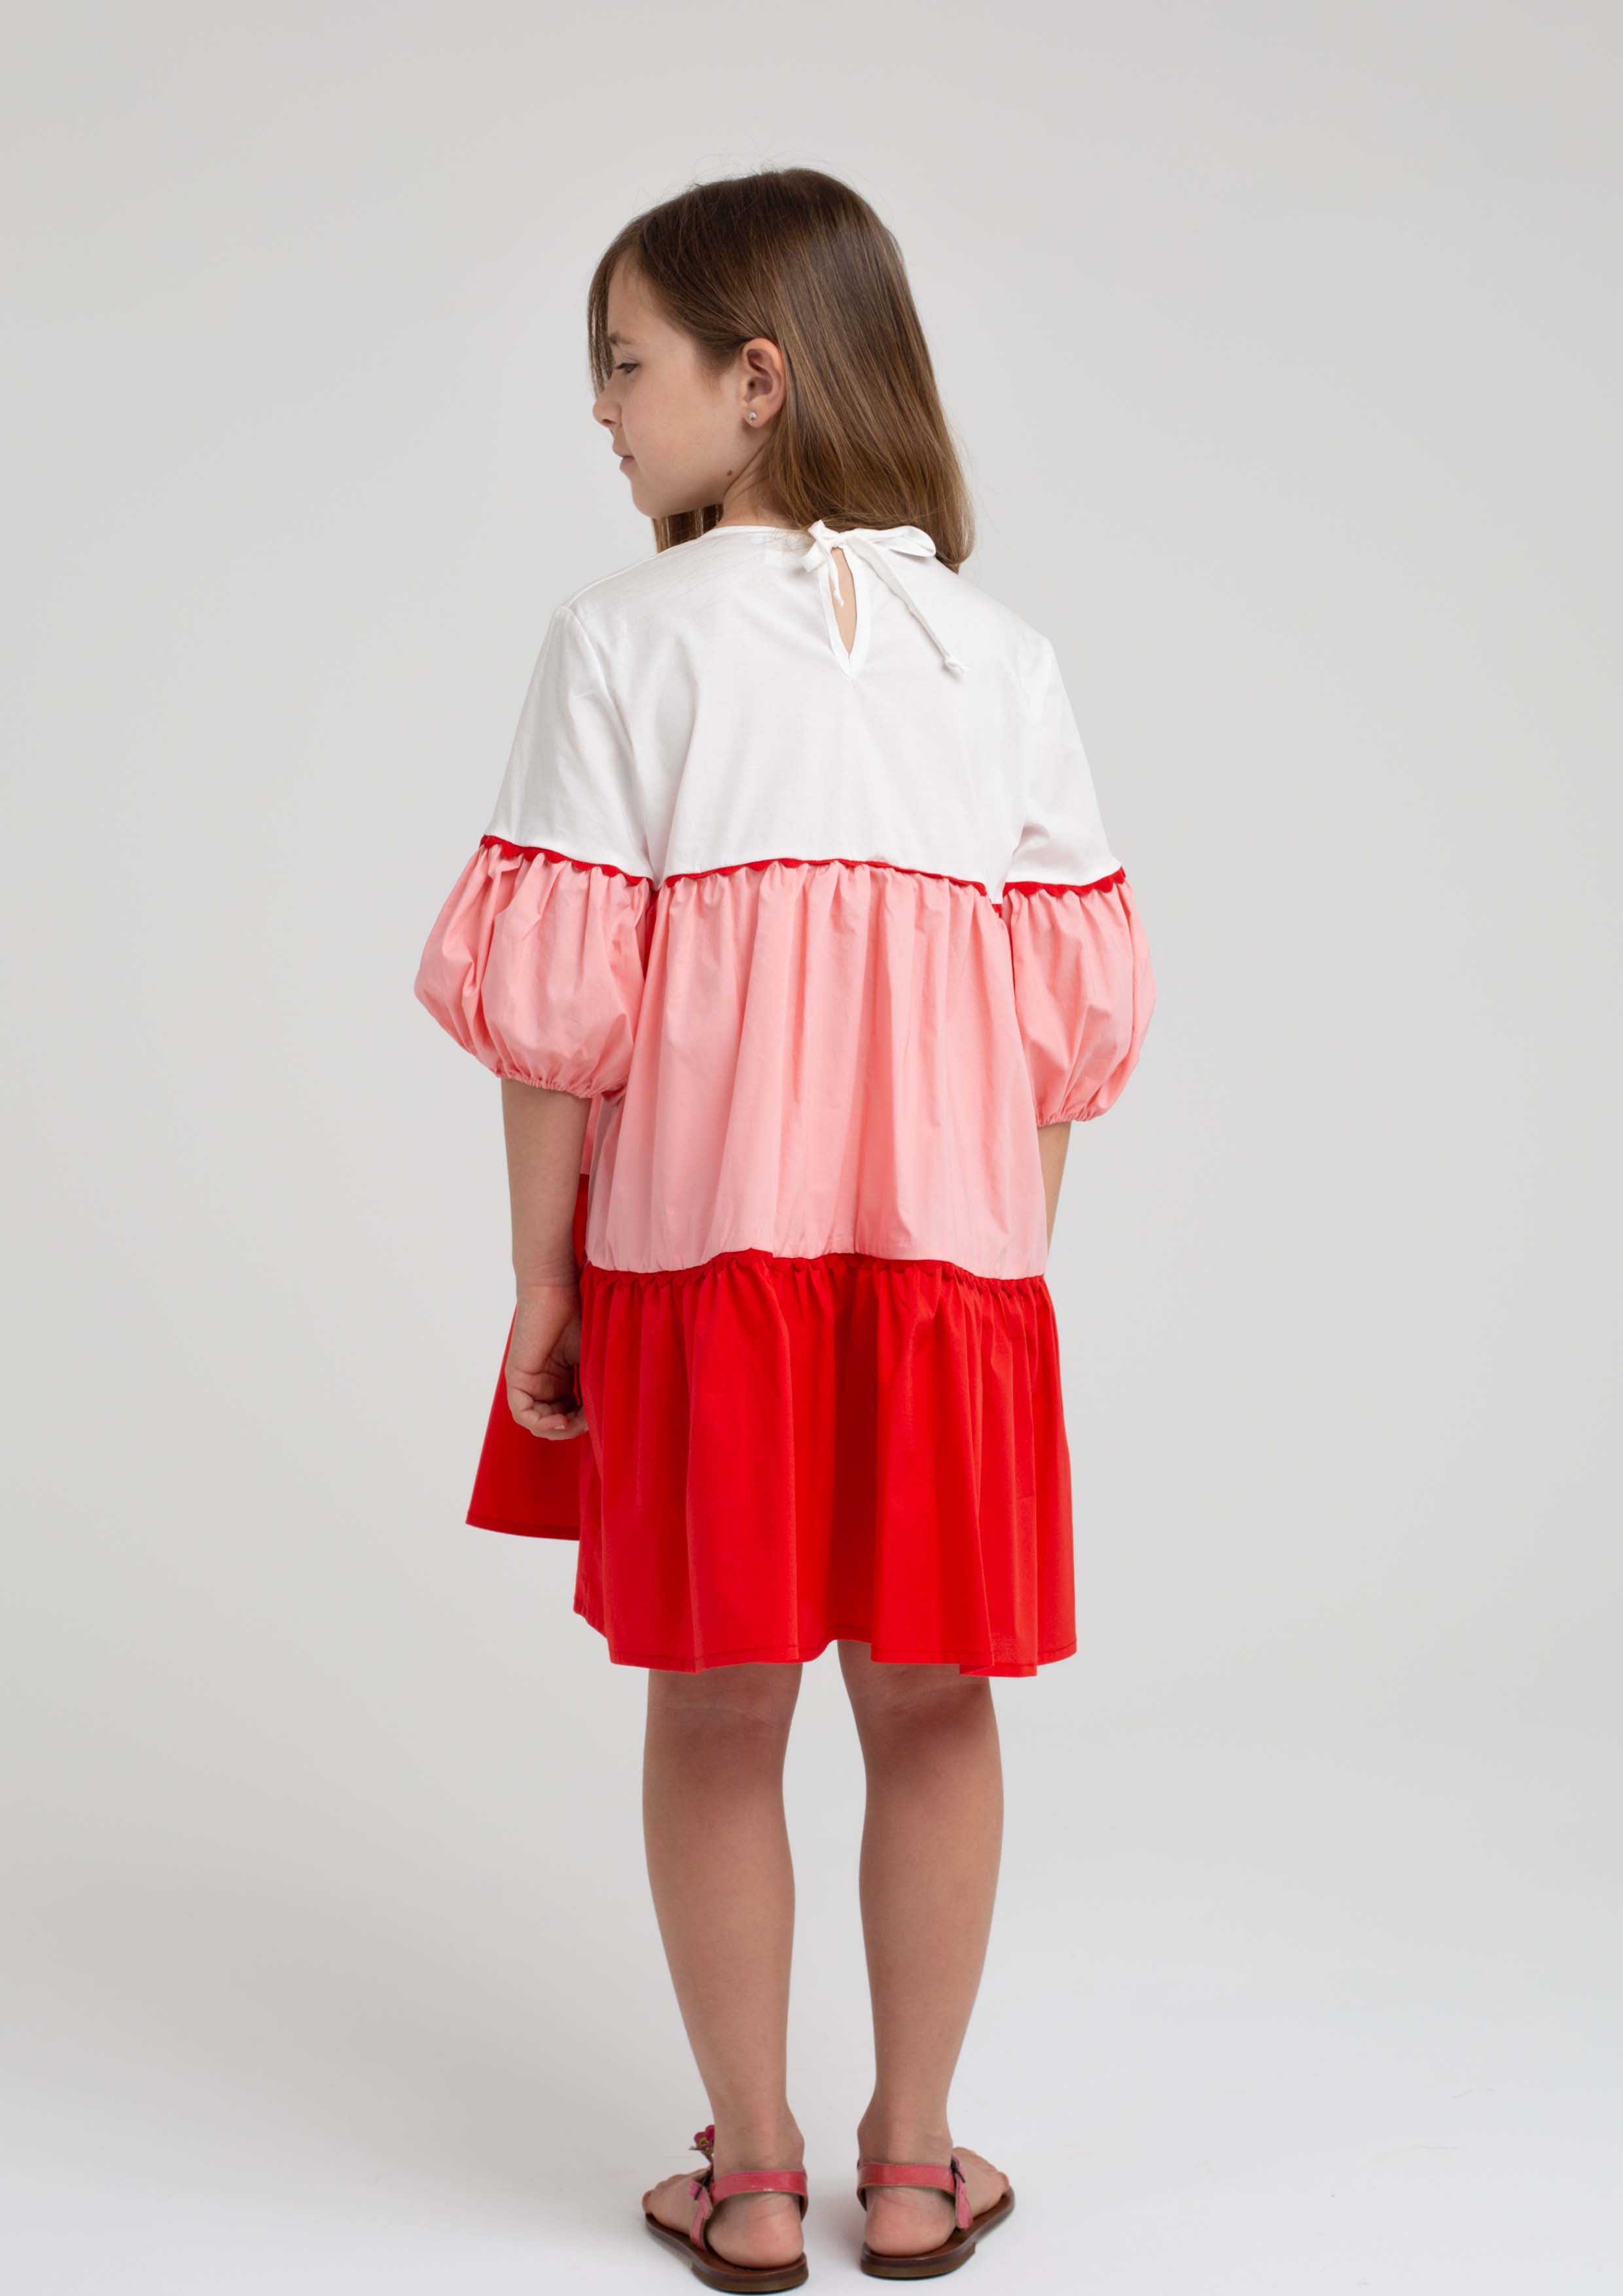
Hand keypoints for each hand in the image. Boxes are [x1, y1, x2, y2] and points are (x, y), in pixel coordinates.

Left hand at [506, 1280, 586, 1439]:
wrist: (557, 1288)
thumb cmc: (581, 1313)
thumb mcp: (594, 1357)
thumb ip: (597, 1384)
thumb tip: (609, 1416)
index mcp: (561, 1378)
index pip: (570, 1414)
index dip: (584, 1423)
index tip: (600, 1419)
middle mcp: (543, 1383)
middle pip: (553, 1422)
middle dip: (572, 1429)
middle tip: (588, 1424)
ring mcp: (528, 1381)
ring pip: (537, 1422)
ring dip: (558, 1430)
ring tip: (575, 1423)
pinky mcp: (517, 1377)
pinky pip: (523, 1413)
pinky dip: (542, 1423)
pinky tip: (562, 1419)